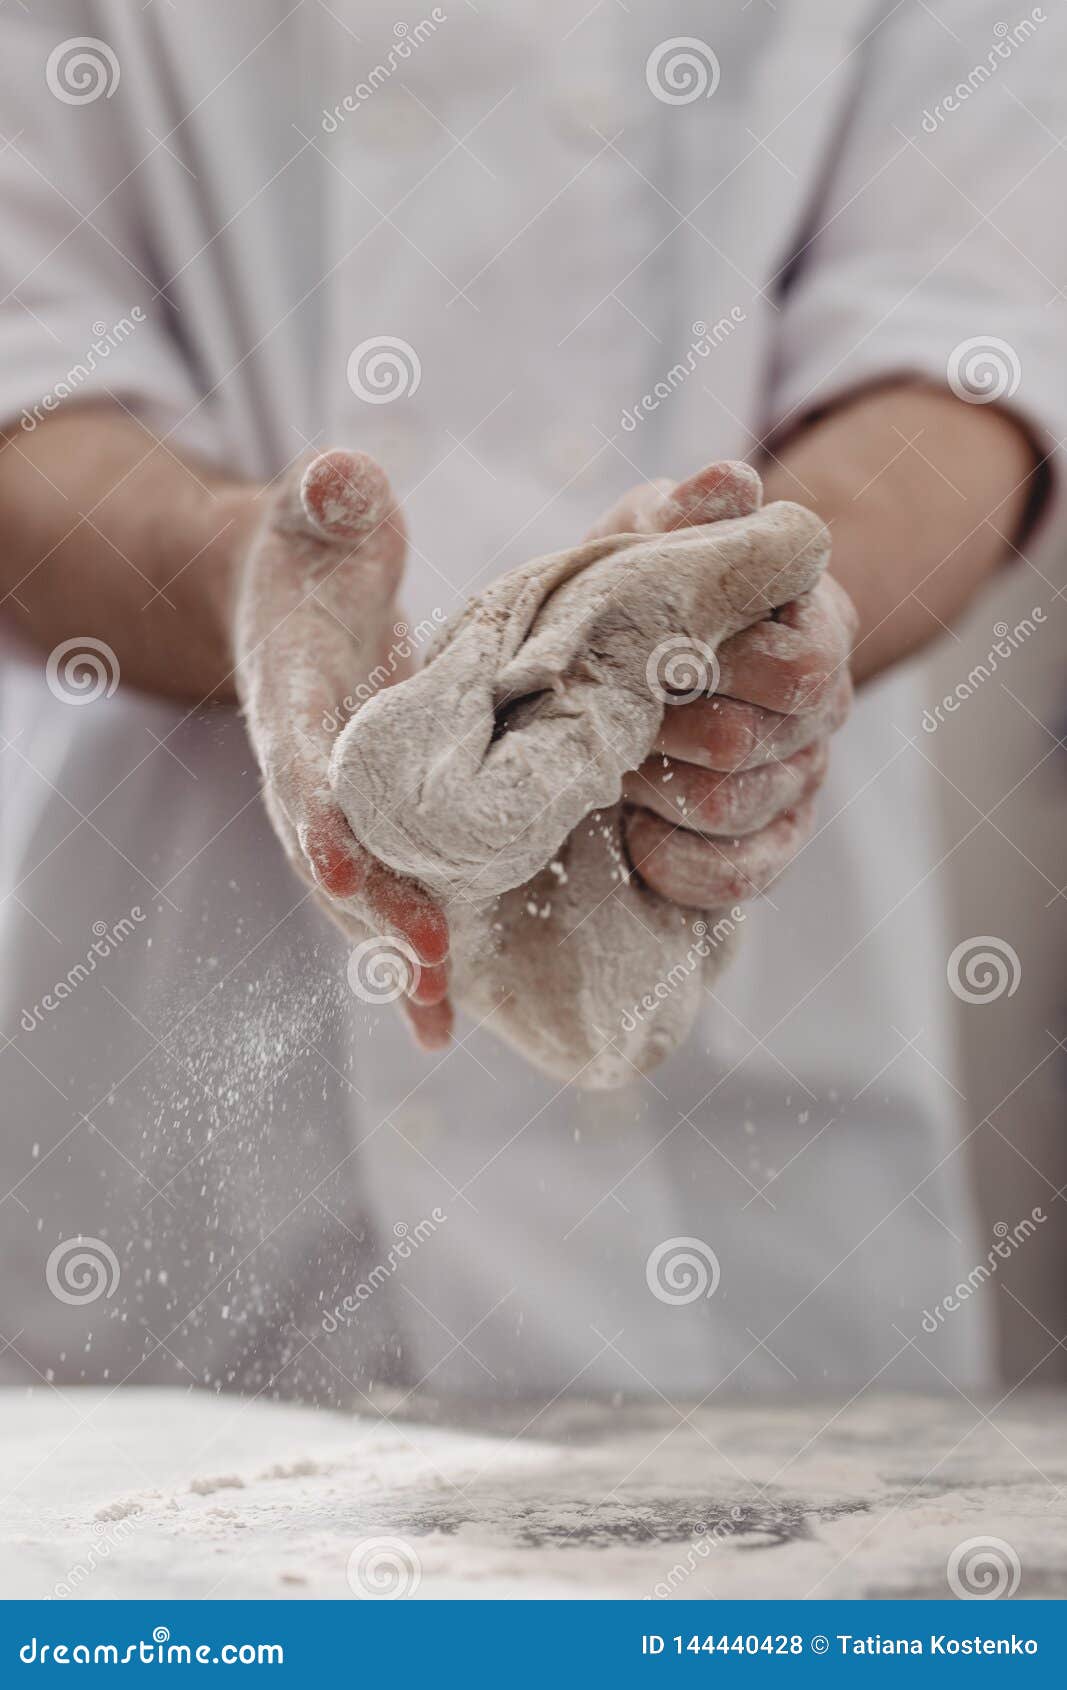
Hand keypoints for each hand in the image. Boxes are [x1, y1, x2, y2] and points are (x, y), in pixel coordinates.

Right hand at [232, 449, 451, 1046]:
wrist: (285, 605)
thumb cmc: (313, 553)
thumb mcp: (319, 513)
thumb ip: (328, 499)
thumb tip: (339, 476)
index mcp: (293, 693)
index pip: (301, 756)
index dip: (320, 809)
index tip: (349, 861)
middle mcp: (307, 766)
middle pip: (331, 849)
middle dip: (375, 906)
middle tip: (431, 960)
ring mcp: (337, 808)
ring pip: (360, 894)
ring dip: (397, 954)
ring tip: (441, 1022)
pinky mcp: (376, 829)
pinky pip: (393, 896)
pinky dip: (415, 957)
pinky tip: (444, 1024)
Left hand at [587, 462, 855, 908]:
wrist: (624, 670)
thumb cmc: (637, 596)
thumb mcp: (647, 541)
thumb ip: (685, 518)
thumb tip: (732, 484)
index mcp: (810, 620)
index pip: (798, 665)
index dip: (718, 664)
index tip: (651, 646)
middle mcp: (821, 702)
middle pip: (755, 740)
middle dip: (666, 725)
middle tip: (613, 706)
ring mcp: (798, 779)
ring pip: (735, 805)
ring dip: (653, 783)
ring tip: (610, 756)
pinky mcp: (768, 846)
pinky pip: (732, 874)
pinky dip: (670, 858)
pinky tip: (633, 830)